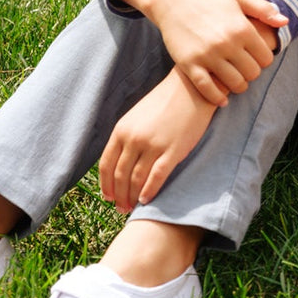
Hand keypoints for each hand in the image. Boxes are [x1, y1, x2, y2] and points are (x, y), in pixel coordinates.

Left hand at [98, 69, 217, 212]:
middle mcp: (134, 139)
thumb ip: (126, 137)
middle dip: (119, 195)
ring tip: (133, 207)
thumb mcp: (137, 116)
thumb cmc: (165, 103)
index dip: (106, 185)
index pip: (106, 164)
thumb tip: (120, 162)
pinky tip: (146, 200)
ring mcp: (153, 145)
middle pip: (120, 176)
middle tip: (121, 208)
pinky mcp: (173, 150)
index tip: (108, 197)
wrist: (191, 89)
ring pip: (136, 179)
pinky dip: (149, 191)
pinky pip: (156, 177)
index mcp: (122, 130)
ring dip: (132, 197)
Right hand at [114, 0, 286, 105]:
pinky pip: (208, 89)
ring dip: (238, 86)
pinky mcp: (189, 64)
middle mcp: (227, 43)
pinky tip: (222, 99)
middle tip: (245, 70)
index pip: (266, 58)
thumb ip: (264, 9)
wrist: (174, 1)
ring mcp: (208, 55)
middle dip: (251, 73)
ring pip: (234, 84)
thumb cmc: (210, 0)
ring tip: (235, 81)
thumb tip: (285, 22)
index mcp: (242, 28)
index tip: (256, 58)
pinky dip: (217, 98)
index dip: (263, 60)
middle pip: (252, 73)